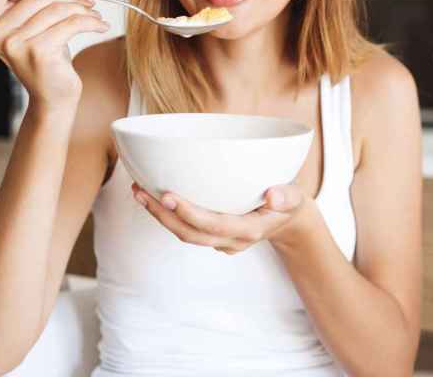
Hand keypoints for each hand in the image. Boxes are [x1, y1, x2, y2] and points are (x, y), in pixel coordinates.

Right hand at [0, 0, 108, 112]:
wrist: (54, 97)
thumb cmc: (45, 57)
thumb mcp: (27, 23)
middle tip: (85, 3)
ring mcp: (16, 44)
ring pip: (57, 8)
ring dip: (82, 9)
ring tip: (93, 15)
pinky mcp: (39, 52)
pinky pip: (71, 24)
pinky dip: (91, 22)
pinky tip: (100, 25)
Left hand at [131, 182, 309, 254]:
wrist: (286, 220)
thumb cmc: (287, 202)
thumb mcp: (294, 197)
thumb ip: (287, 196)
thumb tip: (273, 194)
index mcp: (249, 230)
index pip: (214, 225)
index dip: (189, 213)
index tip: (168, 196)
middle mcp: (231, 239)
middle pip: (190, 234)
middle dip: (163, 216)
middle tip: (141, 192)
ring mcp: (220, 241)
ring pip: (184, 234)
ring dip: (159, 216)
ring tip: (139, 192)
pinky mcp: (212, 236)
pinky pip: (186, 229)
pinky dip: (168, 215)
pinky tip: (152, 196)